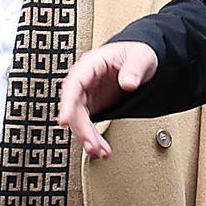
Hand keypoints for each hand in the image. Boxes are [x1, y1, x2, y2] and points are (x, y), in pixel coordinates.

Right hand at [57, 41, 157, 158]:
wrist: (140, 60)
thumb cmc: (136, 53)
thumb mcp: (140, 57)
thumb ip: (134, 69)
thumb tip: (128, 83)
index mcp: (91, 64)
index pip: (74, 84)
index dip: (67, 103)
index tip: (65, 120)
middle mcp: (84, 80)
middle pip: (75, 106)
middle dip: (81, 128)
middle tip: (91, 145)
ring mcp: (87, 95)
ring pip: (79, 119)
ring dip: (87, 137)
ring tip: (99, 152)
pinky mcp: (93, 106)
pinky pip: (88, 124)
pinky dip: (94, 138)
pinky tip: (102, 150)